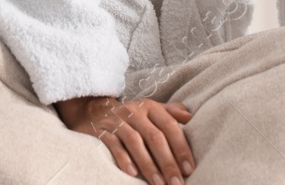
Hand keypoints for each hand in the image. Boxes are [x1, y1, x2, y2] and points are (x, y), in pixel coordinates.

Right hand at [56, 95, 195, 183]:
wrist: (92, 108)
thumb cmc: (129, 114)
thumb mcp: (150, 109)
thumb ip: (170, 112)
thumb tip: (192, 117)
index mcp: (150, 107)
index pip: (169, 126)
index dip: (181, 147)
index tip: (189, 169)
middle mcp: (134, 112)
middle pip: (155, 137)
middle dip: (168, 162)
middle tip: (177, 183)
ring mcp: (117, 121)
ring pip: (135, 142)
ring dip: (149, 165)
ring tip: (159, 184)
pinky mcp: (100, 131)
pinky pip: (113, 145)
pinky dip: (123, 159)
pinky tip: (132, 174)